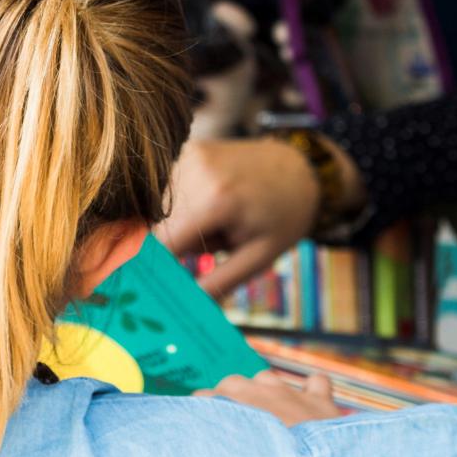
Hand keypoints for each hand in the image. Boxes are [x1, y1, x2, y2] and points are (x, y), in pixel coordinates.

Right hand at [156, 138, 350, 298]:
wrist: (299, 169)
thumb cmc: (283, 217)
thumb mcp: (259, 257)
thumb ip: (219, 282)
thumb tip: (185, 307)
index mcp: (216, 201)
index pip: (162, 242)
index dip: (157, 266)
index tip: (159, 287)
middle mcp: (196, 171)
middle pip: (161, 226)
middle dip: (183, 244)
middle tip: (220, 241)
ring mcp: (190, 155)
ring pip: (162, 209)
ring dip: (184, 223)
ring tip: (222, 219)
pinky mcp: (188, 149)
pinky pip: (170, 190)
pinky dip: (186, 205)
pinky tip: (215, 202)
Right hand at [195, 371, 346, 426]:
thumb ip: (218, 453)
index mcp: (231, 406)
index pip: (202, 396)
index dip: (202, 413)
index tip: (204, 431)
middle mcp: (257, 393)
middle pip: (231, 382)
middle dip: (229, 399)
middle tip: (234, 426)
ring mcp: (289, 394)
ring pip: (267, 379)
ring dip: (264, 392)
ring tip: (266, 416)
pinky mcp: (319, 401)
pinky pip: (317, 382)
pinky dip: (312, 390)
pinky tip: (309, 403)